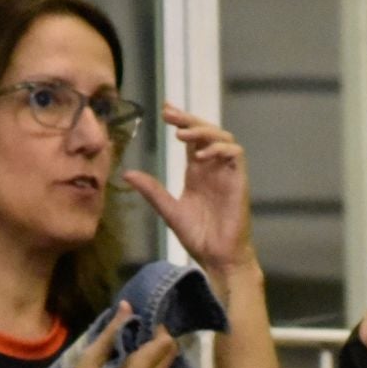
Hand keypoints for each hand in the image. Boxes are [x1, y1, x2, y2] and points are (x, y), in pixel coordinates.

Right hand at [49, 302, 177, 367]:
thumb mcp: (90, 359)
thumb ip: (112, 332)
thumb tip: (128, 306)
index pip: (165, 343)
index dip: (158, 329)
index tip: (144, 323)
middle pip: (172, 353)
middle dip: (160, 340)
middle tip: (141, 334)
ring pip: (167, 366)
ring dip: (157, 354)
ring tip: (135, 350)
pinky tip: (134, 367)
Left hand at [122, 105, 257, 278]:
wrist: (218, 258)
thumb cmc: (199, 238)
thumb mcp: (169, 210)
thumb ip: (152, 190)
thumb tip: (127, 173)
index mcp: (197, 172)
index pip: (190, 138)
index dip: (180, 121)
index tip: (164, 109)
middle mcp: (213, 168)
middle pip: (205, 132)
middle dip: (188, 119)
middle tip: (169, 114)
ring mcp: (227, 173)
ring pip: (223, 137)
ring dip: (203, 132)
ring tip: (182, 135)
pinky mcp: (239, 181)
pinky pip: (236, 154)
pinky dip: (220, 149)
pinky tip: (202, 156)